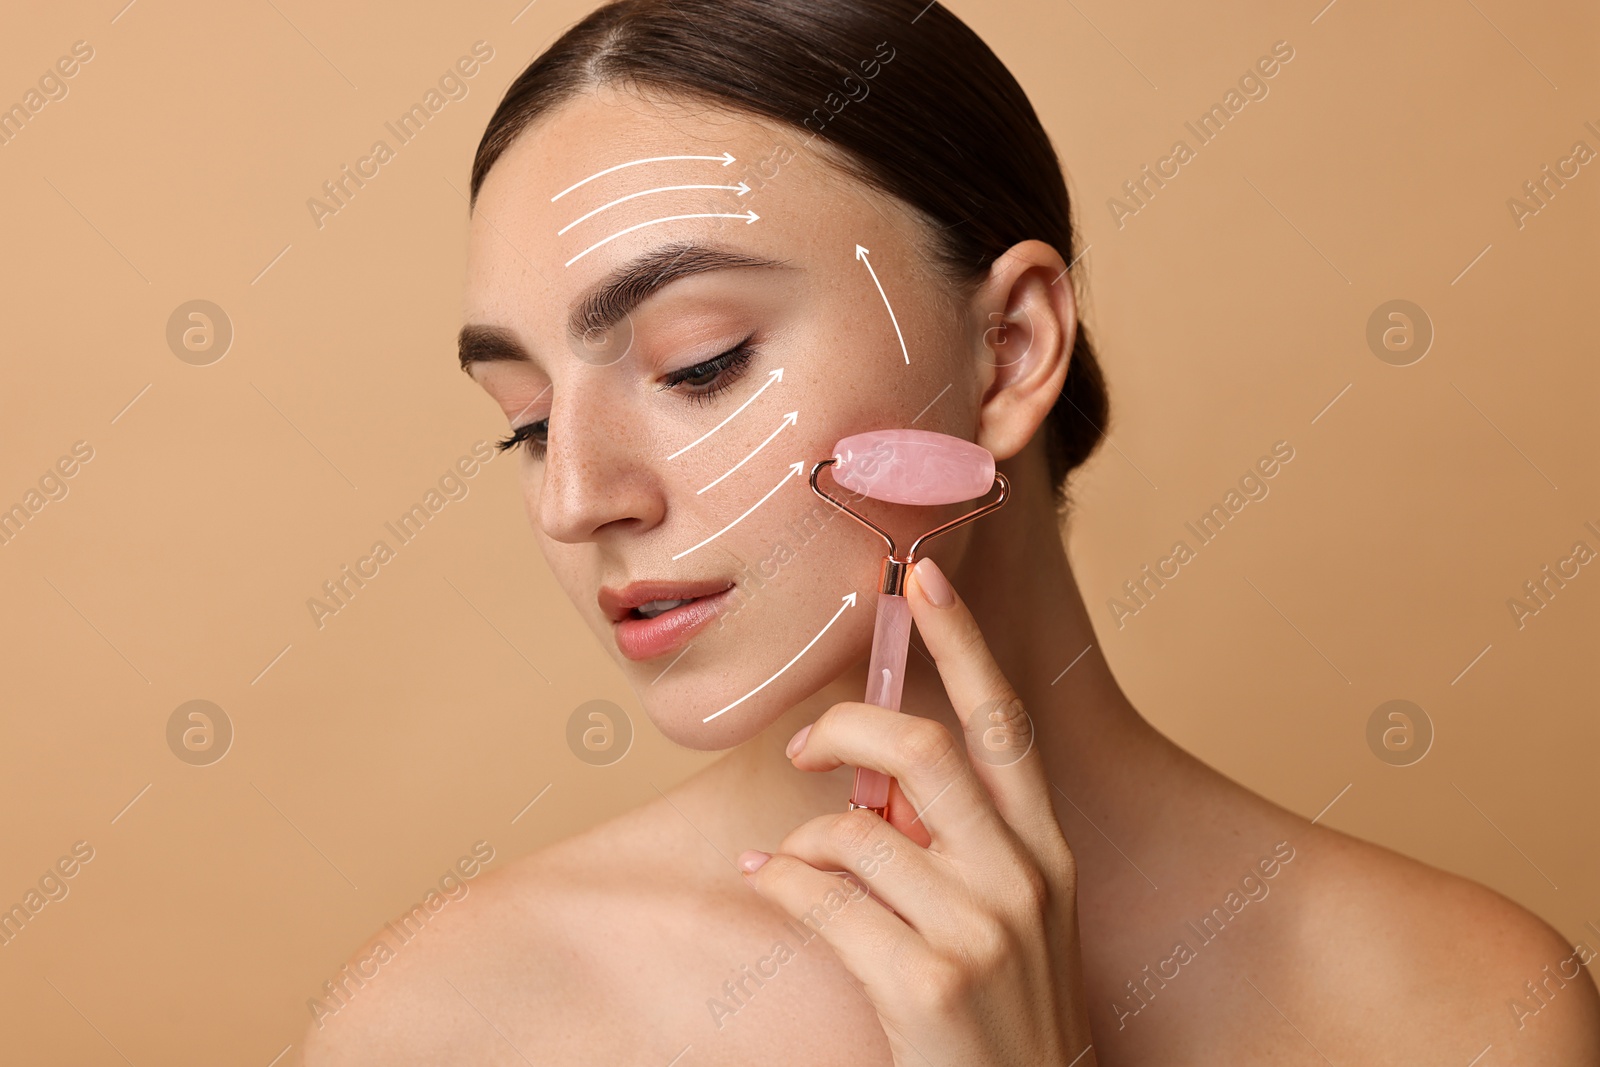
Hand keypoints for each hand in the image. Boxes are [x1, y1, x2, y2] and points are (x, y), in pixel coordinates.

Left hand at [739, 557, 1094, 1065]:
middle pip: (924, 749)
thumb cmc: (998, 1019)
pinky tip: (767, 882)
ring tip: (782, 862)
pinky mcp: (929, 982)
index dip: (966, 641)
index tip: (926, 577)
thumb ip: (958, 845)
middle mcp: (1025, 877)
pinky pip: (821, 895)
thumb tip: (871, 786)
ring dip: (800, 840)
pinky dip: (777, 881)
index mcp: (1046, 851)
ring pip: (855, 830)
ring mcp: (982, 930)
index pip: (1005, 722)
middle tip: (805, 747)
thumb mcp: (1007, 920)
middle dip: (847, 727)